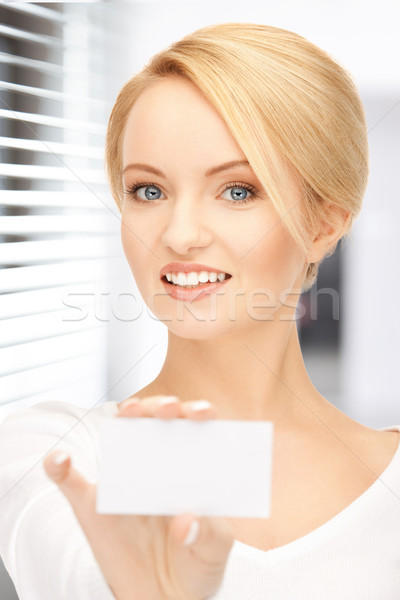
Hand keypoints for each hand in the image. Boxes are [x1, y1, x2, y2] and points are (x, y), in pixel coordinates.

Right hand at [43, 396, 234, 599]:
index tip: (202, 413)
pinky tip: (59, 460)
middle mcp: (156, 465)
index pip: (194, 429)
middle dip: (162, 406)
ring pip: (117, 437)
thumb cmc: (194, 564)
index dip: (198, 412)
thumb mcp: (214, 553)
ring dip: (122, 418)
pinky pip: (68, 481)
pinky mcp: (92, 505)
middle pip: (157, 422)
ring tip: (129, 413)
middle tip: (169, 410)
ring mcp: (122, 481)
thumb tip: (186, 521)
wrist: (161, 597)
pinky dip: (59, 466)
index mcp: (189, 470)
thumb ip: (210, 536)